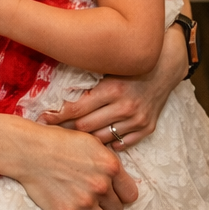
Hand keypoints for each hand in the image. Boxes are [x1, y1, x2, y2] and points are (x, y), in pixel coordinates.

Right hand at [18, 126, 138, 209]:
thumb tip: (117, 176)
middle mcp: (101, 186)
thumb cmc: (58, 141)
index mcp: (111, 166)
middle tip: (93, 202)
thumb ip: (107, 161)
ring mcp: (84, 202)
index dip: (121, 196)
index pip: (130, 195)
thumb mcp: (90, 142)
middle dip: (107, 208)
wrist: (29, 150)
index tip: (110, 195)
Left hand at [40, 22, 188, 148]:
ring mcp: (137, 120)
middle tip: (55, 128)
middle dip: (68, 128)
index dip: (57, 116)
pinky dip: (109, 142)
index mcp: (112, 89)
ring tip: (74, 137)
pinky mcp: (147, 128)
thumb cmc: (130, 65)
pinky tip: (99, 139)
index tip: (43, 119)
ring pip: (102, 139)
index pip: (77, 109)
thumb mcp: (107, 69)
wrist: (165, 66)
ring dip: (86, 139)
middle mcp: (125, 107)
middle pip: (86, 127)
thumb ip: (87, 85)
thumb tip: (58, 99)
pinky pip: (122, 144)